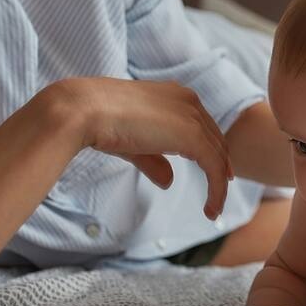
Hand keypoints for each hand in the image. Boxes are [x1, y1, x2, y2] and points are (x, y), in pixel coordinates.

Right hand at [52, 78, 233, 218]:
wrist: (85, 110)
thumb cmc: (101, 123)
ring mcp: (192, 116)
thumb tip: (169, 181)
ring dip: (218, 185)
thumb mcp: (134, 143)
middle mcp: (188, 101)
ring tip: (213, 210)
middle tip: (220, 193)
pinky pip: (214, 167)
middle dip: (220, 166)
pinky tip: (210, 209)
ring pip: (218, 155)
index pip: (202, 125)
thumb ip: (154, 160)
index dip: (211, 150)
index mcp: (174, 96)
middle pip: (215, 139)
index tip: (215, 171)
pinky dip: (216, 190)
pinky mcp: (192, 135)